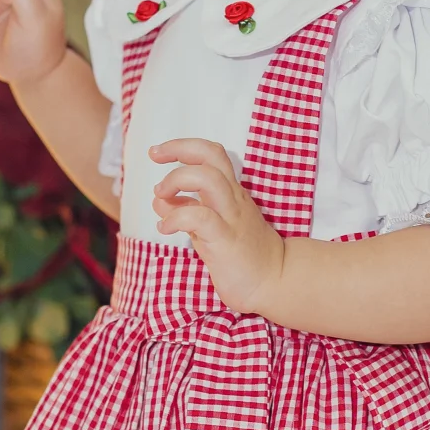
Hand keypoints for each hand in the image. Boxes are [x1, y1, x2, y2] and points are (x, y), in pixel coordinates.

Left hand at [151, 139, 285, 315]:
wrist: (275, 283)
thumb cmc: (242, 257)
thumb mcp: (210, 227)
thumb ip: (187, 210)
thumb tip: (159, 199)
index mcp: (231, 192)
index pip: (211, 153)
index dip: (182, 146)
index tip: (158, 153)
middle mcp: (233, 198)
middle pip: (210, 155)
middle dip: (178, 149)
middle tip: (155, 157)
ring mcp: (231, 217)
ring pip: (207, 178)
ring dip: (176, 180)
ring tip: (161, 195)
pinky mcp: (226, 240)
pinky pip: (199, 217)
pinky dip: (174, 218)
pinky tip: (165, 228)